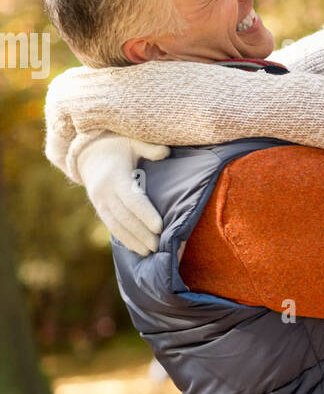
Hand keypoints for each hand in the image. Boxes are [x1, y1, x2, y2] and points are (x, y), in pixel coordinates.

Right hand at [77, 134, 169, 254]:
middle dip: (142, 233)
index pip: (132, 200)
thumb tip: (166, 151)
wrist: (86, 153)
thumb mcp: (131, 141)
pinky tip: (136, 248)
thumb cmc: (115, 146)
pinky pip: (111, 226)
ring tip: (149, 252)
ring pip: (116, 225)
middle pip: (125, 217)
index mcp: (115, 177)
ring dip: (133, 240)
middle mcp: (105, 192)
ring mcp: (99, 201)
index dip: (145, 214)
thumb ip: (148, 148)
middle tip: (158, 245)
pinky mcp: (98, 208)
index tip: (160, 227)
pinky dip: (123, 238)